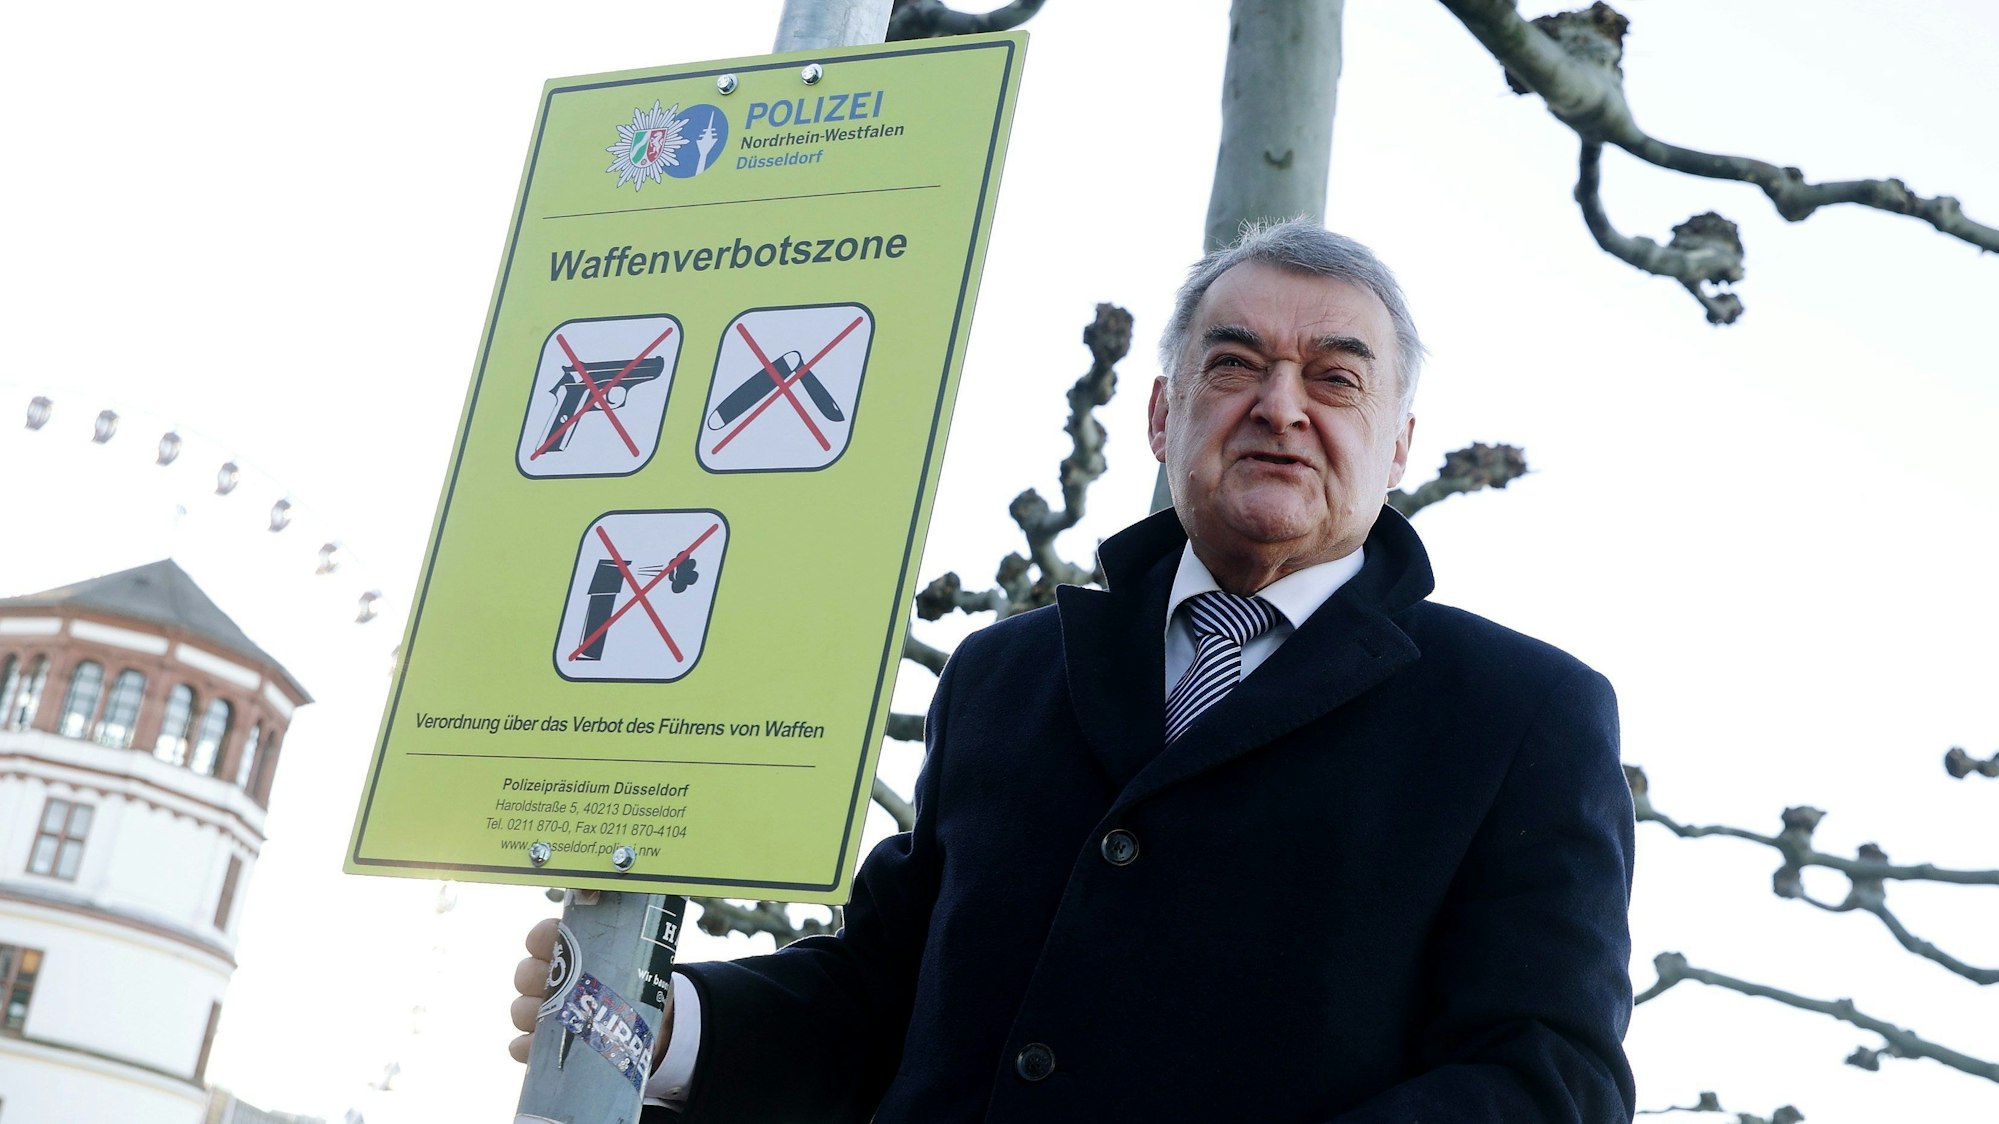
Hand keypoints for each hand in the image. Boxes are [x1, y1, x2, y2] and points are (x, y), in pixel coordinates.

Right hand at [507, 917, 675, 1069]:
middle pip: (525, 973)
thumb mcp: (639, 963)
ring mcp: (542, 1014)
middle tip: (555, 983)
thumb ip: (635, 947)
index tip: (548, 942)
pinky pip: (522, 1046)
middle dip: (533, 976)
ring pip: (521, 1008)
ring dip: (529, 1012)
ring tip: (553, 1018)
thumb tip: (645, 932)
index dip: (542, 937)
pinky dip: (525, 1047)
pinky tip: (534, 1047)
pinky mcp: (541, 1047)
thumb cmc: (636, 986)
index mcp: (569, 952)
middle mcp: (549, 980)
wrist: (644, 1027)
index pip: (544, 937)